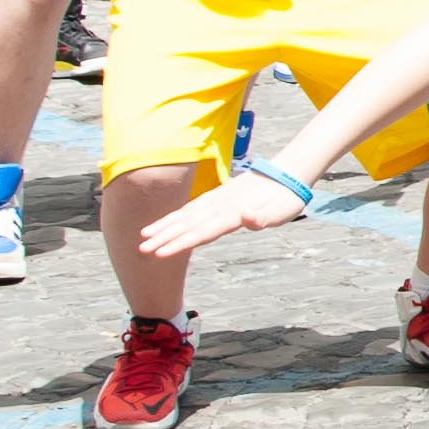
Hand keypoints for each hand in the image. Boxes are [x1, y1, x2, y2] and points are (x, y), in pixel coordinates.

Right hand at [137, 169, 308, 262]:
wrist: (287, 174)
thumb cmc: (285, 199)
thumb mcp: (280, 212)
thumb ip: (262, 218)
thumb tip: (247, 218)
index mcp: (233, 214)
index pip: (202, 232)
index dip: (180, 243)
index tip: (160, 253)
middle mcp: (220, 206)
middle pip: (188, 224)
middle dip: (164, 237)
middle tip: (141, 250)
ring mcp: (216, 200)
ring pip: (185, 215)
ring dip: (164, 226)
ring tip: (143, 237)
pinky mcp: (217, 197)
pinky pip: (191, 208)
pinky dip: (175, 215)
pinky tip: (164, 223)